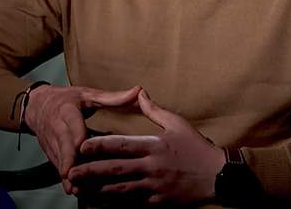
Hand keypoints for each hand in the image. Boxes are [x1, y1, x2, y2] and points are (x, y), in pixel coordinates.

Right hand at [24, 84, 141, 194]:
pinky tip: (75, 191)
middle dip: (69, 163)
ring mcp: (52, 142)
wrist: (36, 106)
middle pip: (64, 147)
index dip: (76, 137)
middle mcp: (57, 128)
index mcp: (68, 111)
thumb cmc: (66, 99)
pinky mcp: (50, 153)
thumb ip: (113, 97)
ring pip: (59, 160)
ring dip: (68, 175)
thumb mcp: (87, 94)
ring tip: (79, 191)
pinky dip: (65, 178)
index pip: (72, 125)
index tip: (81, 149)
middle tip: (77, 179)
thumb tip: (139, 91)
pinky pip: (58, 166)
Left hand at [67, 89, 226, 205]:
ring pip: (121, 190)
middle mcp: (152, 168)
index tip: (82, 146)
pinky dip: (117, 205)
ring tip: (81, 189)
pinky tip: (103, 204)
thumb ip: (155, 110)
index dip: (99, 146)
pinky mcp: (159, 203)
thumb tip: (139, 92)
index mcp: (154, 146)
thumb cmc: (197, 148)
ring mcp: (155, 187)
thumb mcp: (177, 124)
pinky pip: (134, 205)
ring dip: (98, 190)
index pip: (121, 145)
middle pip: (115, 170)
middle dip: (90, 172)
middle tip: (71, 172)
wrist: (220, 176)